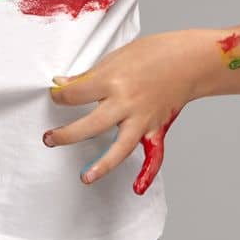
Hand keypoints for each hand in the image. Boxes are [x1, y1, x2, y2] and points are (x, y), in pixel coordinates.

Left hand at [44, 33, 195, 193]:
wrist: (189, 60)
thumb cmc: (153, 53)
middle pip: (90, 124)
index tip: (55, 96)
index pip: (74, 94)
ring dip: (102, 164)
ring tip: (85, 177)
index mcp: (112, 81)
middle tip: (50, 139)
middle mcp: (126, 102)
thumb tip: (63, 85)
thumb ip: (88, 76)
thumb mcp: (114, 57)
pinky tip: (137, 187)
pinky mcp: (157, 128)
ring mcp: (143, 118)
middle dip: (66, 134)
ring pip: (120, 146)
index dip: (59, 95)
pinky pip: (154, 155)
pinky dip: (147, 172)